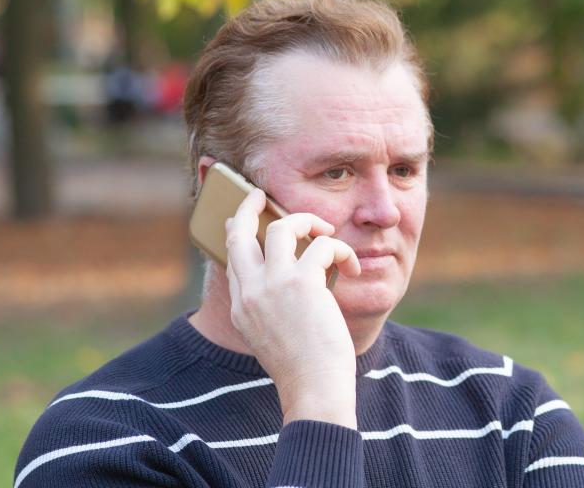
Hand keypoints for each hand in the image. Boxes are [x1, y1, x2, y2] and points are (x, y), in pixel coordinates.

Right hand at [224, 189, 361, 427]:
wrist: (314, 389)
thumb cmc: (305, 369)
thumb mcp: (274, 337)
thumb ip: (274, 307)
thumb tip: (297, 280)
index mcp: (242, 307)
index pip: (232, 257)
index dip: (237, 232)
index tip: (240, 219)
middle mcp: (251, 291)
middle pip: (240, 232)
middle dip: (249, 206)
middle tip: (263, 195)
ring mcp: (273, 284)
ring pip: (285, 227)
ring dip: (310, 222)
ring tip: (328, 233)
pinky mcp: (302, 282)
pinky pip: (323, 245)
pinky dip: (341, 251)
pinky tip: (352, 267)